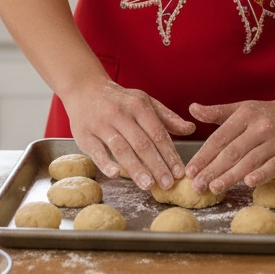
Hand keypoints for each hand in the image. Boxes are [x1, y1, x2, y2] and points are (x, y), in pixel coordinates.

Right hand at [62, 78, 195, 190]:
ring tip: (148, 185)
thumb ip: (167, 117)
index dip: (169, 154)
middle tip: (168, 184)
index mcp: (139, 106)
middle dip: (156, 165)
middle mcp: (120, 114)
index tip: (179, 172)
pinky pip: (96, 151)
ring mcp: (101, 124)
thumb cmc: (120, 100)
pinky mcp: (84, 135)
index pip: (158, 133)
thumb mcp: (145, 102)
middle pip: (141, 143)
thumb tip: (191, 129)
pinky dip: (105, 163)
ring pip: (121, 148)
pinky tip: (115, 175)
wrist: (84, 88)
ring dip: (136, 168)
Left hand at [184, 96, 274, 193]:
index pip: (220, 138)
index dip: (204, 155)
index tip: (190, 171)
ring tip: (214, 188)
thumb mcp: (243, 108)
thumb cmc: (269, 114)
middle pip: (232, 152)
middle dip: (212, 170)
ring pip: (250, 161)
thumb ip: (217, 112)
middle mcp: (261, 127)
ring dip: (231, 176)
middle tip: (197, 186)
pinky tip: (248, 183)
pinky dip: (262, 174)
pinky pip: (274, 166)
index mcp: (246, 115)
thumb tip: (192, 109)